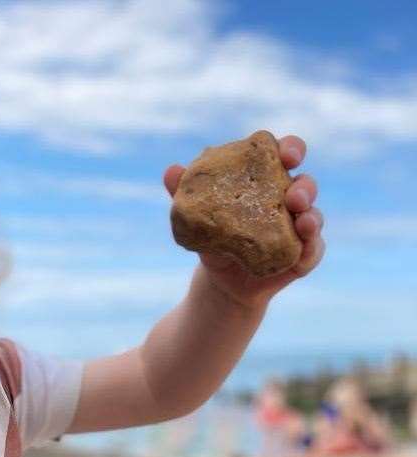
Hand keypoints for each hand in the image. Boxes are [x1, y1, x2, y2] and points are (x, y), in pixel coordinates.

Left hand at [164, 135, 324, 309]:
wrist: (219, 280)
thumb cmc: (211, 237)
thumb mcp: (196, 216)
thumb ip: (184, 193)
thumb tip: (171, 171)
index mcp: (265, 180)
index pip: (283, 155)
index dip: (289, 149)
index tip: (284, 154)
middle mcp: (287, 199)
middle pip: (306, 184)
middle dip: (305, 186)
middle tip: (294, 196)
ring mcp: (298, 228)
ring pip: (313, 216)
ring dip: (311, 216)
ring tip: (301, 220)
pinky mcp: (302, 255)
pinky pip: (313, 251)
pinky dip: (311, 248)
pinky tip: (303, 248)